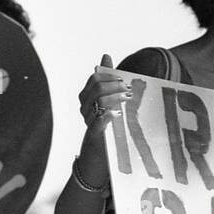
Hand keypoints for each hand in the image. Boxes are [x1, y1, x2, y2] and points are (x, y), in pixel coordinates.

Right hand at [76, 53, 129, 179]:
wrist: (96, 158)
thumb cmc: (105, 127)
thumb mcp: (108, 102)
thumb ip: (107, 80)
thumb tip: (106, 56)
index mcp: (87, 99)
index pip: (93, 80)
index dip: (108, 76)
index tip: (123, 78)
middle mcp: (85, 109)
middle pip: (96, 89)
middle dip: (114, 85)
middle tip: (128, 88)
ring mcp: (88, 122)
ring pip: (98, 102)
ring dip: (115, 97)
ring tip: (128, 98)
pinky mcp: (94, 135)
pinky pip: (97, 122)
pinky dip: (108, 116)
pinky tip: (118, 113)